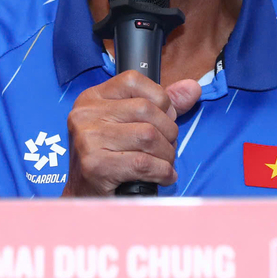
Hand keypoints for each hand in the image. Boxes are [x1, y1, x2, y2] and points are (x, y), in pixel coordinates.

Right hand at [60, 71, 201, 196]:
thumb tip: (192, 88)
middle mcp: (85, 114)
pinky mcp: (95, 165)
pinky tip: (163, 176)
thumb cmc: (109, 157)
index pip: (133, 80)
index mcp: (92, 98)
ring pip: (148, 136)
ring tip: (165, 163)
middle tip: (168, 147)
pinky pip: (143, 163)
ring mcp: (87, 139)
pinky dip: (161, 172)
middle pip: (146, 109)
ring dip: (166, 154)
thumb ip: (160, 105)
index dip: (159, 98)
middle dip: (168, 132)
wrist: (84, 197)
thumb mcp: (129, 124)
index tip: (166, 117)